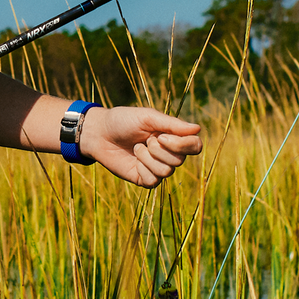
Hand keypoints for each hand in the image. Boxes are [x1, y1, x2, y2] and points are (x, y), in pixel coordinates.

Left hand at [80, 107, 203, 187]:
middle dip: (159, 149)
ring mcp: (157, 168)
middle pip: (179, 160)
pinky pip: (153, 181)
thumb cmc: (123, 121)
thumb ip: (172, 124)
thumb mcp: (148, 117)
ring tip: (136, 148)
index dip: (184, 144)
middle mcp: (169, 154)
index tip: (162, 136)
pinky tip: (133, 159)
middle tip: (145, 139)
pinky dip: (142, 168)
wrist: (99, 133)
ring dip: (148, 158)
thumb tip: (198, 128)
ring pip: (166, 171)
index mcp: (173, 137)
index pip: (195, 146)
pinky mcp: (145, 179)